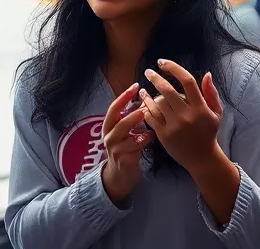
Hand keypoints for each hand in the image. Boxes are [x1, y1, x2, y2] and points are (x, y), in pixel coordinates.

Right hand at [99, 83, 154, 204]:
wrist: (121, 174)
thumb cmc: (126, 147)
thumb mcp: (125, 132)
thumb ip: (131, 118)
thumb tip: (146, 98)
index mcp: (108, 126)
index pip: (113, 108)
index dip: (124, 96)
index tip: (135, 86)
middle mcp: (109, 137)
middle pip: (118, 123)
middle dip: (132, 115)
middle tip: (144, 108)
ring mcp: (115, 150)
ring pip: (127, 137)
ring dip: (139, 130)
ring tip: (149, 125)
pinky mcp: (123, 160)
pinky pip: (135, 148)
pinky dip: (144, 141)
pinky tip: (151, 137)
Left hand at [139, 59, 223, 173]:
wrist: (202, 158)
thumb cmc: (209, 133)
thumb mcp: (216, 113)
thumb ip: (211, 93)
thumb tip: (207, 74)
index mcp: (200, 108)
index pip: (187, 81)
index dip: (174, 68)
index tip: (162, 62)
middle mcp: (187, 116)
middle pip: (167, 90)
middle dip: (155, 78)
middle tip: (148, 72)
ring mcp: (175, 126)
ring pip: (158, 103)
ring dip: (150, 94)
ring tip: (145, 91)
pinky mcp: (164, 135)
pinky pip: (151, 117)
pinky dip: (147, 108)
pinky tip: (144, 104)